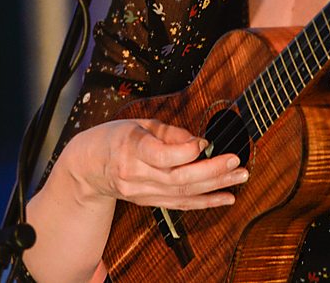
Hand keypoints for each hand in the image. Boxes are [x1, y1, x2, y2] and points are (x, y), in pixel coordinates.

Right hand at [62, 118, 247, 210]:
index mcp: (130, 147)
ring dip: (215, 186)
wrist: (89, 167)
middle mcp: (135, 174)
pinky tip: (226, 197)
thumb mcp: (139, 124)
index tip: (205, 142)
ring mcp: (141, 193)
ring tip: (239, 177)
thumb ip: (170, 133)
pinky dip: (206, 202)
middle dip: (212, 171)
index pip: (161, 155)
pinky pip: (180, 204)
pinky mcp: (148, 203)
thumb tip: (199, 143)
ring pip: (183, 193)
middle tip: (236, 162)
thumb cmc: (115, 138)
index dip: (187, 151)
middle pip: (178, 178)